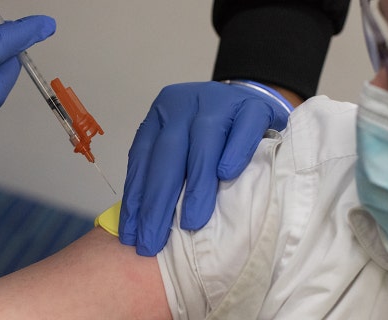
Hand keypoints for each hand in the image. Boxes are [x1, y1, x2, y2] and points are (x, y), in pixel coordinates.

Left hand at [120, 81, 291, 255]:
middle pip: (167, 155)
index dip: (135, 199)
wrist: (255, 100)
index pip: (142, 159)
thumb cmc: (214, 134)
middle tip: (153, 243)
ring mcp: (219, 101)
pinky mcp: (254, 105)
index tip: (131, 236)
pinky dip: (235, 152)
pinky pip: (244, 128)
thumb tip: (143, 224)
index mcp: (161, 114)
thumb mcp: (182, 145)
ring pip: (203, 144)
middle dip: (157, 204)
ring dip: (196, 186)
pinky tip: (227, 175)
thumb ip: (164, 172)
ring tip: (191, 223)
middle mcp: (185, 103)